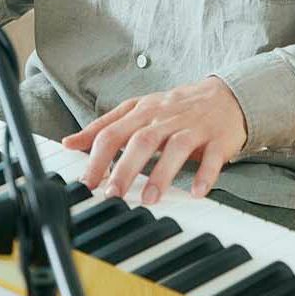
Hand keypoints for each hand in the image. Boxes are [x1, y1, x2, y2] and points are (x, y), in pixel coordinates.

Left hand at [61, 76, 247, 204]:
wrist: (224, 97)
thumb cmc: (174, 108)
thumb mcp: (136, 111)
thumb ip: (104, 127)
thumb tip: (70, 143)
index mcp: (142, 111)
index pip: (113, 132)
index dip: (97, 157)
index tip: (86, 183)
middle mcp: (165, 117)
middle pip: (142, 140)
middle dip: (125, 168)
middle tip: (112, 195)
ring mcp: (192, 127)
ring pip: (175, 147)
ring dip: (162, 173)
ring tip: (150, 199)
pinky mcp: (217, 139)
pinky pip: (212, 156)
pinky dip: (205, 174)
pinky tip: (197, 192)